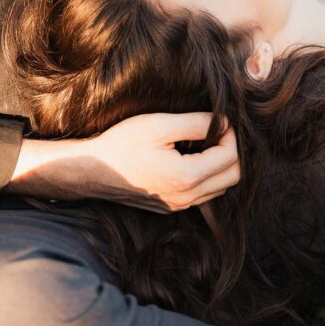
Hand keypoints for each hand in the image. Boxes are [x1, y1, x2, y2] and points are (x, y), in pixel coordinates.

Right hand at [7, 112, 239, 211]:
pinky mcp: (171, 206)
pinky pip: (204, 194)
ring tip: (206, 141)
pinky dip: (208, 175)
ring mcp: (179, 205)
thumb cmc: (123, 143)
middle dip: (232, 151)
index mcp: (187, 177)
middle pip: (232, 178)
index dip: (231, 135)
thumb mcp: (160, 125)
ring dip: (221, 165)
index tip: (221, 119)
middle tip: (218, 130)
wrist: (92, 170)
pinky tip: (193, 156)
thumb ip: (196, 124)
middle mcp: (187, 197)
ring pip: (220, 188)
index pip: (230, 158)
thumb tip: (225, 122)